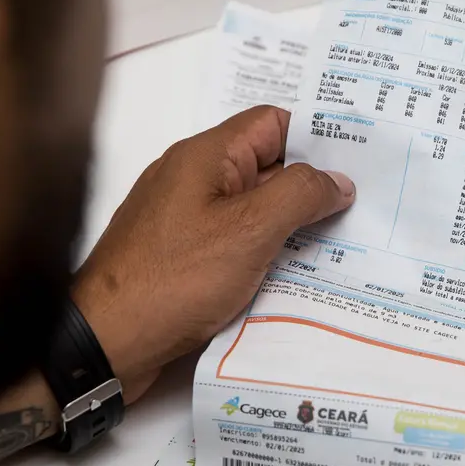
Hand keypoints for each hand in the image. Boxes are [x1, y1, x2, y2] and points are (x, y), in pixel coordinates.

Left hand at [71, 106, 354, 402]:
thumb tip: (336, 180)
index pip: (272, 123)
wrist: (103, 342)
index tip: (359, 160)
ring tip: (338, 246)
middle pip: (265, 167)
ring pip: (251, 210)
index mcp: (205, 157)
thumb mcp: (250, 230)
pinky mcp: (177, 257)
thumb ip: (300, 195)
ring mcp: (181, 220)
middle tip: (362, 209)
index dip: (316, 136)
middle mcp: (191, 179)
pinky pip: (232, 243)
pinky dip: (262, 254)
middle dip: (310, 187)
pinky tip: (291, 278)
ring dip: (289, 226)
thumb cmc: (172, 279)